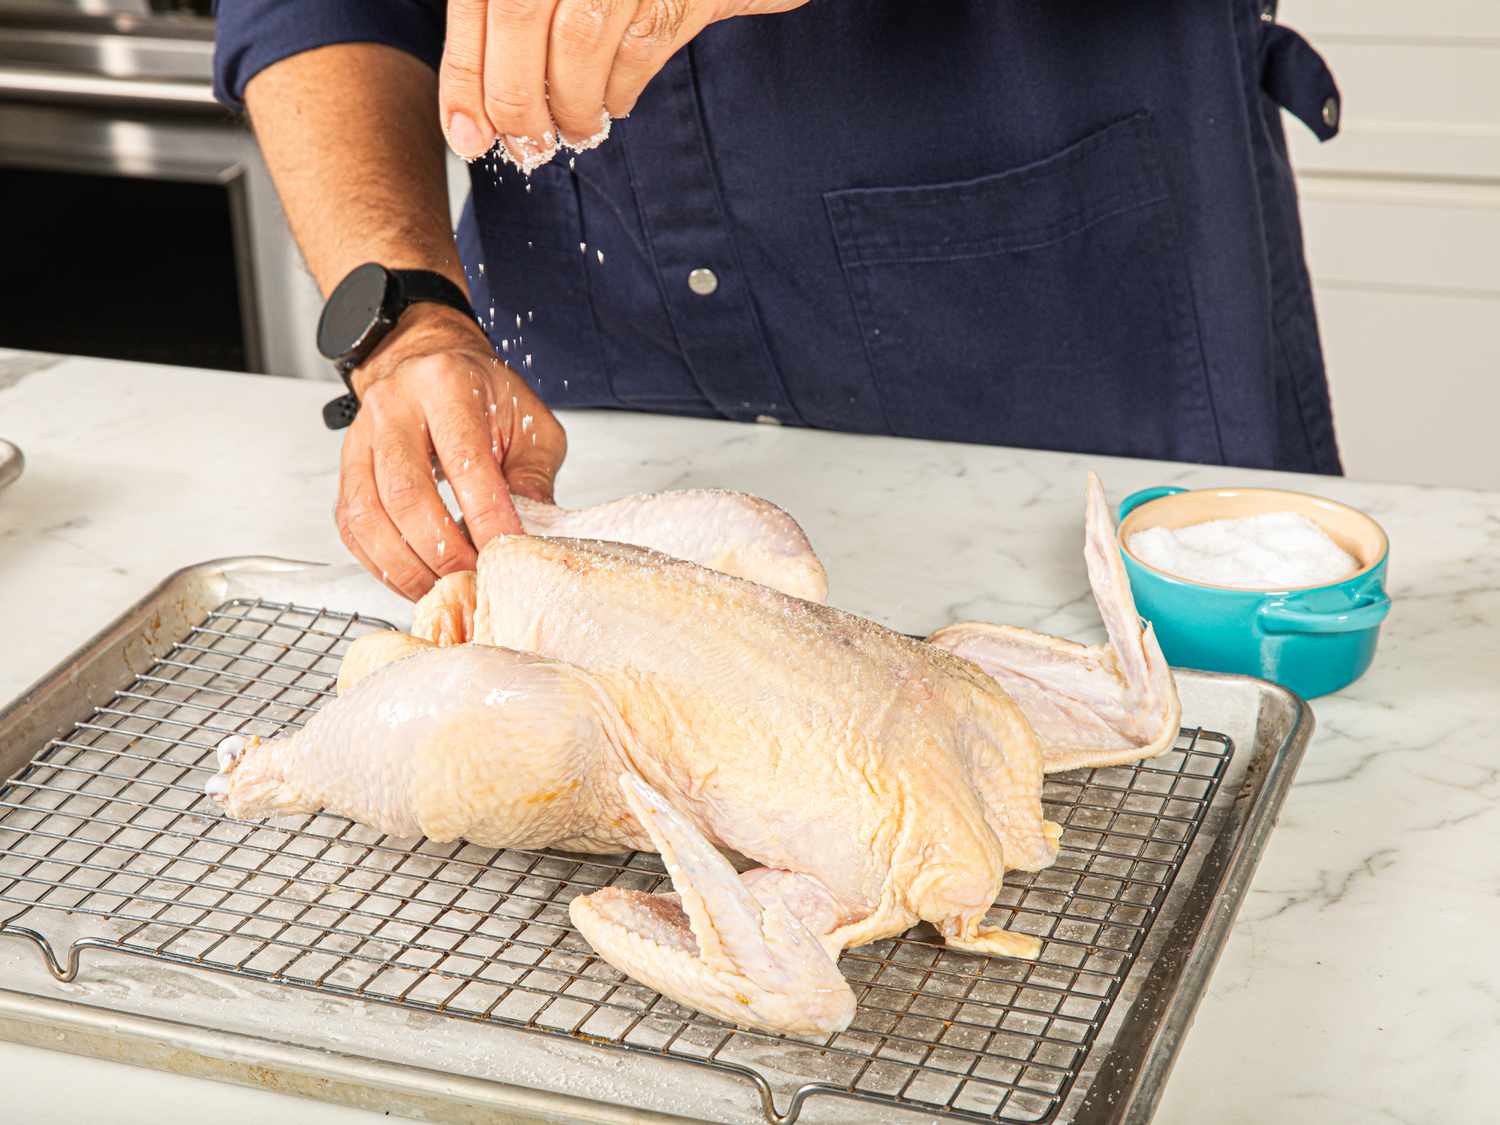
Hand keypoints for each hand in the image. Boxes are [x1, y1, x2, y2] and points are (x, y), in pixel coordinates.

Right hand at [335, 304, 566, 599]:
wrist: (430, 362)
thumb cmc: (484, 397)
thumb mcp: (529, 426)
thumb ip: (533, 478)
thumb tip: (530, 535)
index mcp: (446, 385)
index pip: (464, 460)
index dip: (485, 514)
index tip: (504, 552)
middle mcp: (393, 407)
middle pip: (405, 493)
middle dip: (440, 549)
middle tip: (472, 578)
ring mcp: (361, 437)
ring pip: (368, 514)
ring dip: (405, 564)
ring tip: (441, 588)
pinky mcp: (346, 467)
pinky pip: (350, 525)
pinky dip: (378, 562)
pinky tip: (411, 577)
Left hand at [440, 0, 809, 165]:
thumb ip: (500, 37)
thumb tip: (469, 131)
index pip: (477, 3)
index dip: (466, 77)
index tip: (469, 137)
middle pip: (518, 19)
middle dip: (517, 102)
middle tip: (528, 147)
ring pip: (578, 41)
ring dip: (572, 107)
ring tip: (577, 131)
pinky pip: (637, 48)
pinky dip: (619, 93)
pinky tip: (614, 104)